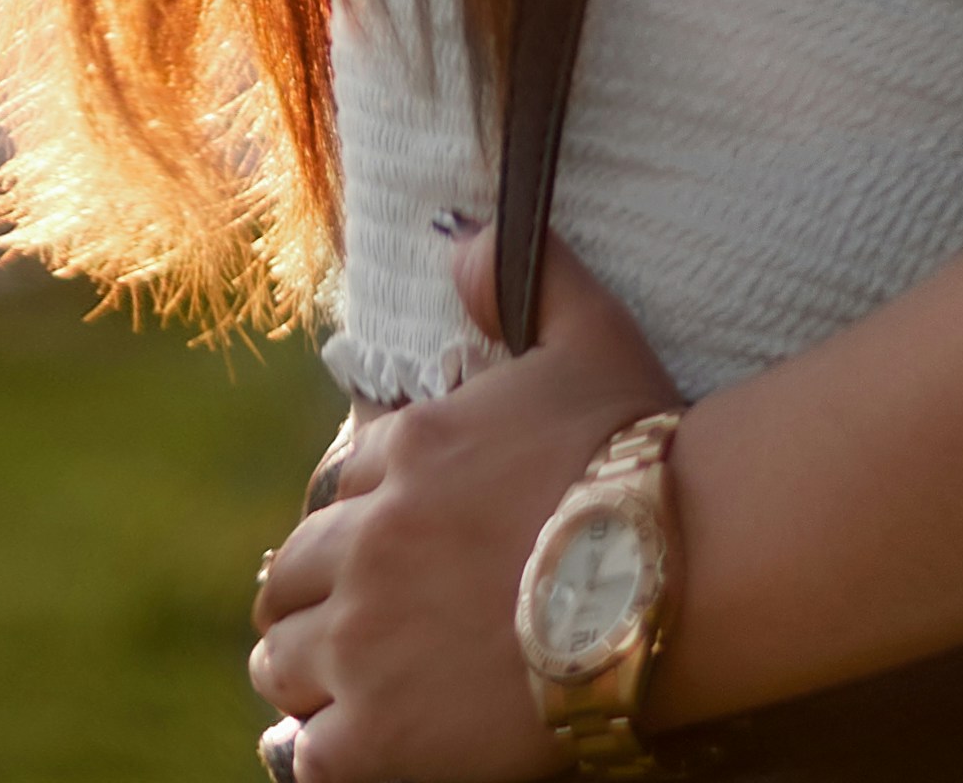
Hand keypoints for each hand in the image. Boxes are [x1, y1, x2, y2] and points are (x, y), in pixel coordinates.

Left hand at [248, 215, 684, 780]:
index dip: (360, 521)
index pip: (336, 490)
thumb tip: (457, 232)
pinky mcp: (384, 733)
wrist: (679, 578)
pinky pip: (310, 754)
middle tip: (356, 625)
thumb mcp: (590, 340)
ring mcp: (367, 641)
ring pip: (282, 662)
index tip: (389, 549)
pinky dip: (323, 751)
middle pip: (292, 576)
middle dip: (317, 597)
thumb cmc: (643, 461)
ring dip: (308, 672)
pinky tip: (354, 746)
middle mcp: (367, 543)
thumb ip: (522, 279)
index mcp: (404, 455)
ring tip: (344, 687)